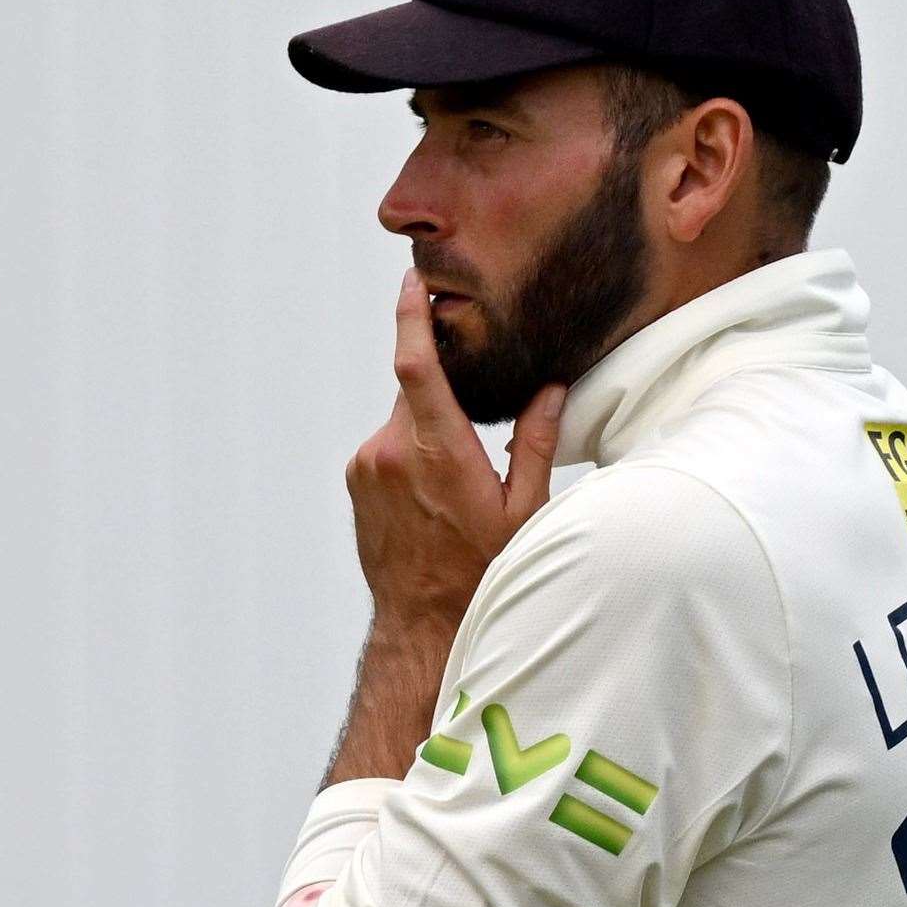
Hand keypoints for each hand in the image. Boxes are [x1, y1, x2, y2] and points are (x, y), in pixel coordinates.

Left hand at [345, 266, 567, 636]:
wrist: (421, 623)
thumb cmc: (477, 573)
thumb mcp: (523, 513)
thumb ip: (535, 443)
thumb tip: (551, 389)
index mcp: (438, 453)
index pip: (415, 366)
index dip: (411, 317)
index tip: (414, 283)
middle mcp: (392, 451)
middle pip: (416, 390)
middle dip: (445, 390)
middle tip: (475, 423)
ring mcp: (367, 464)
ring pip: (403, 419)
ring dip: (430, 429)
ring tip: (458, 480)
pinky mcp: (356, 478)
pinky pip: (388, 444)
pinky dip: (412, 451)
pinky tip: (434, 494)